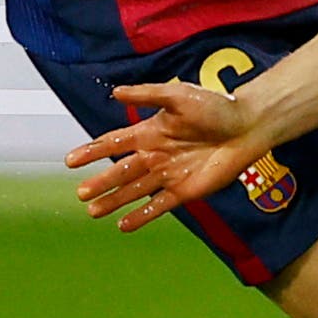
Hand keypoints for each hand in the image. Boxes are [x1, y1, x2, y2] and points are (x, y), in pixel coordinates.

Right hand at [67, 77, 272, 228]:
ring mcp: (168, 175)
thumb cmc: (215, 107)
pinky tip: (123, 225)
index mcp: (149, 132)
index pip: (113, 142)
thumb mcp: (179, 96)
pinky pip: (158, 206)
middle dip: (100, 182)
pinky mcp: (184, 191)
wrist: (247, 127)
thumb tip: (115, 92)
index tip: (70, 160)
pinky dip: (141, 216)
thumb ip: (147, 95)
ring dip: (114, 201)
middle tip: (80, 193)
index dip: (92, 151)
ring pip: (134, 191)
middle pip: (121, 171)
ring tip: (92, 211)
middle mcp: (155, 155)